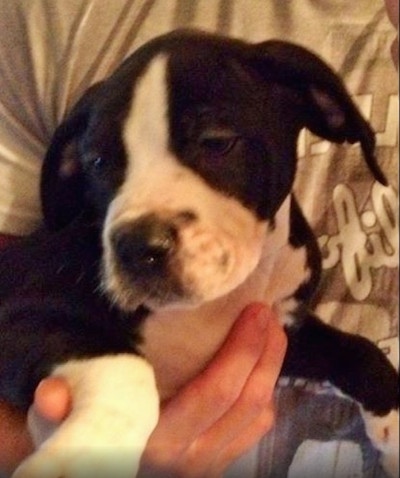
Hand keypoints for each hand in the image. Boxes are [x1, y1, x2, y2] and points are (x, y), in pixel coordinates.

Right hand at [0, 303, 286, 477]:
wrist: (98, 468)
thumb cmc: (84, 438)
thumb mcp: (63, 425)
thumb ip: (58, 411)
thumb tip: (52, 392)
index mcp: (159, 442)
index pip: (215, 394)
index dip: (242, 351)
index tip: (256, 311)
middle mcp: (192, 460)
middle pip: (248, 401)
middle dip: (266, 352)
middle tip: (269, 312)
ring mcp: (210, 465)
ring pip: (258, 416)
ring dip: (272, 369)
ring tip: (273, 331)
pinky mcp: (218, 464)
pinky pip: (255, 431)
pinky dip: (265, 395)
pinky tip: (261, 368)